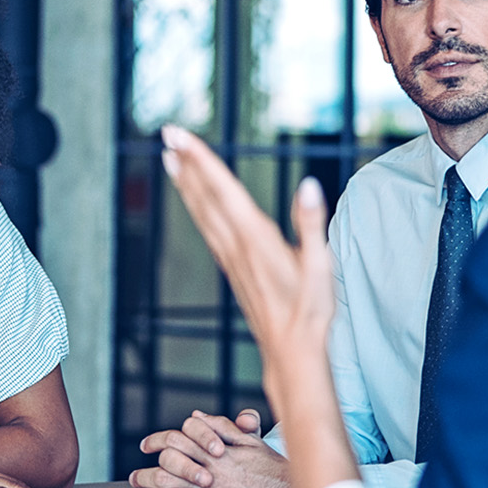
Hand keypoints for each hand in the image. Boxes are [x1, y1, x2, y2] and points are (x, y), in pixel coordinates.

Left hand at [129, 409, 295, 487]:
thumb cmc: (270, 470)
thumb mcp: (250, 440)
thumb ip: (221, 427)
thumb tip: (195, 418)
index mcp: (218, 453)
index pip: (178, 440)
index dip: (157, 441)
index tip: (148, 445)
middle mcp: (212, 476)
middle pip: (166, 470)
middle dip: (145, 473)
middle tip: (136, 476)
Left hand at [161, 128, 335, 381]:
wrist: (291, 354)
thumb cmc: (310, 311)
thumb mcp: (320, 266)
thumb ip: (312, 223)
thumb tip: (309, 185)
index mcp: (256, 238)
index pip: (223, 189)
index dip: (201, 160)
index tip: (180, 135)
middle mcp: (237, 245)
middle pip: (206, 196)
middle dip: (186, 163)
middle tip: (167, 133)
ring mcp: (230, 259)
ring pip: (202, 213)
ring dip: (185, 184)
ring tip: (170, 159)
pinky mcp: (231, 269)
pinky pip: (207, 229)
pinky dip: (196, 207)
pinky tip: (193, 201)